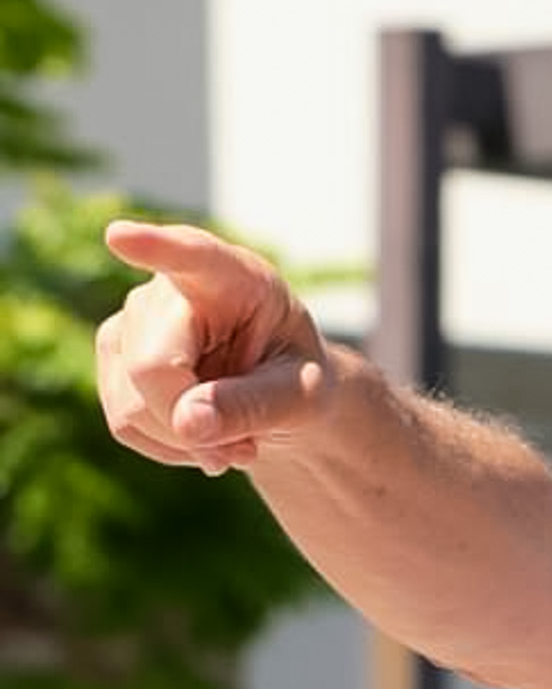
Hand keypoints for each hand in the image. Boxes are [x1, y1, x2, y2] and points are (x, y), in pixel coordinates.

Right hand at [98, 219, 335, 474]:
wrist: (277, 393)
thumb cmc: (295, 380)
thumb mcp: (301, 398)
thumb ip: (253, 405)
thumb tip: (185, 423)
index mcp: (233, 277)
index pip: (191, 256)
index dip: (153, 248)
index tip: (120, 237)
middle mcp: (168, 288)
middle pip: (150, 368)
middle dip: (191, 426)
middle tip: (245, 451)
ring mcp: (131, 319)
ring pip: (131, 405)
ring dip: (184, 442)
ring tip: (230, 437)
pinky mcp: (113, 356)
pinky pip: (125, 423)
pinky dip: (168, 446)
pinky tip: (200, 433)